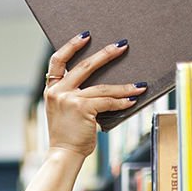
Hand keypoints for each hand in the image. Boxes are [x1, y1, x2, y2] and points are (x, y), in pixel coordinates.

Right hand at [44, 33, 146, 158]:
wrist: (63, 154)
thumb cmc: (67, 135)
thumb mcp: (64, 110)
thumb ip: (74, 95)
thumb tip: (101, 83)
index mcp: (52, 90)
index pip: (58, 61)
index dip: (71, 46)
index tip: (86, 35)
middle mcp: (58, 92)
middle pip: (85, 66)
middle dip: (106, 54)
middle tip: (122, 46)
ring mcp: (70, 100)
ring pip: (102, 87)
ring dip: (124, 86)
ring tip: (139, 84)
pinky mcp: (82, 109)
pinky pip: (107, 102)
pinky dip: (122, 102)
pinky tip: (132, 100)